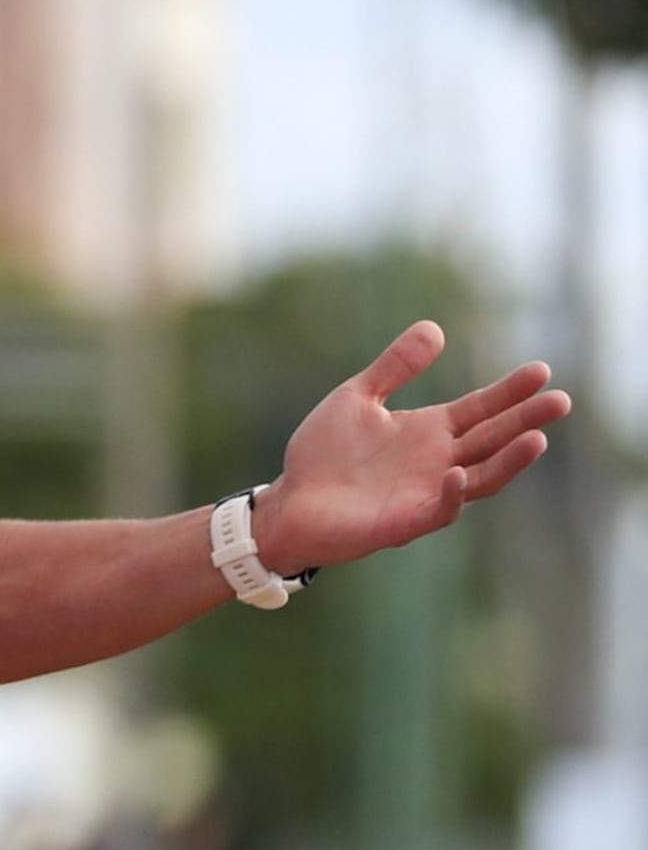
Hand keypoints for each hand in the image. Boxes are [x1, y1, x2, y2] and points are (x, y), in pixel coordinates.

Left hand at [255, 320, 570, 571]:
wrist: (289, 502)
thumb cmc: (323, 454)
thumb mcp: (357, 397)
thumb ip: (395, 366)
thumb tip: (436, 328)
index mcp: (429, 431)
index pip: (481, 408)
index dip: (510, 391)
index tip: (541, 370)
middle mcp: (438, 462)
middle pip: (492, 440)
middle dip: (526, 422)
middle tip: (560, 401)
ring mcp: (426, 493)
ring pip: (481, 478)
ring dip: (509, 461)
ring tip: (537, 439)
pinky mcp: (406, 522)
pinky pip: (439, 510)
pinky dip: (452, 495)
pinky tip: (457, 473)